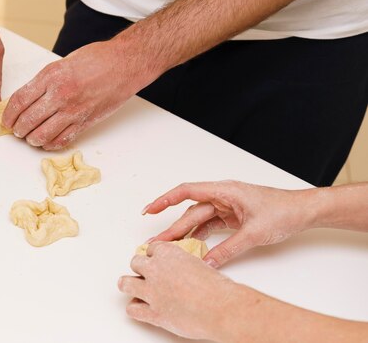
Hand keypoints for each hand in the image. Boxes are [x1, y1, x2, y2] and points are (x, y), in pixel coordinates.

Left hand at [2, 40, 146, 149]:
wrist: (125, 64)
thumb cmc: (97, 59)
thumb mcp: (62, 63)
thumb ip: (44, 81)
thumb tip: (27, 100)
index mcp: (50, 76)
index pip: (19, 101)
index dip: (8, 114)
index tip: (6, 119)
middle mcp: (59, 94)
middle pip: (27, 120)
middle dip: (18, 129)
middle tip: (17, 130)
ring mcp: (73, 110)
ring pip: (41, 135)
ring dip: (32, 139)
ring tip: (31, 136)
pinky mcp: (85, 121)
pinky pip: (61, 140)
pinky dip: (50, 144)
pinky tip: (47, 141)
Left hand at [118, 241, 240, 339]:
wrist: (221, 308)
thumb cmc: (217, 288)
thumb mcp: (200, 265)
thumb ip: (185, 265)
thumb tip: (183, 271)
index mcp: (168, 253)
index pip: (151, 248)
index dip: (154, 256)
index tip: (155, 259)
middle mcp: (155, 269)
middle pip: (136, 262)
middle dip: (141, 268)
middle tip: (146, 274)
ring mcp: (151, 291)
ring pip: (126, 283)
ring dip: (130, 284)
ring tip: (134, 287)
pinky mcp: (153, 312)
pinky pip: (132, 309)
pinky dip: (135, 309)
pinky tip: (141, 308)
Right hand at [144, 180, 316, 266]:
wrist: (303, 211)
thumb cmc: (283, 211)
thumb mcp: (254, 233)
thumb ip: (228, 249)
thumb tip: (207, 263)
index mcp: (224, 190)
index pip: (187, 192)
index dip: (165, 200)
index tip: (149, 210)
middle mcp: (222, 196)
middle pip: (190, 212)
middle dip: (172, 228)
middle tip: (155, 243)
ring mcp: (226, 206)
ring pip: (198, 220)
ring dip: (184, 233)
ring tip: (168, 248)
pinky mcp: (232, 217)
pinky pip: (210, 226)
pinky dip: (200, 236)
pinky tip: (190, 246)